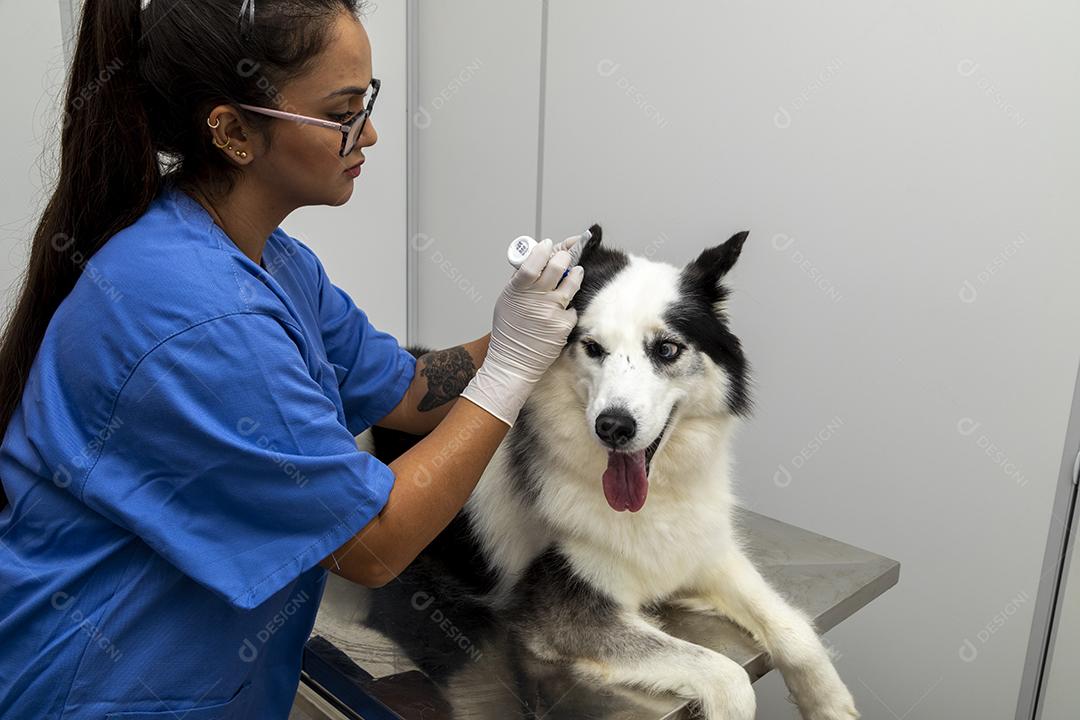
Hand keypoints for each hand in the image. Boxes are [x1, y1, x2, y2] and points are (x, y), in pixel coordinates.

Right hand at [460, 238, 584, 426]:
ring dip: (575, 274)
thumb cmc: (510, 330)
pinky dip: (568, 306)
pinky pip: (572, 306)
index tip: (549, 244)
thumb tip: (539, 258)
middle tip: (566, 256)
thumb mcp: (507, 300)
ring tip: (575, 273)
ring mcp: (551, 311)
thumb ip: (521, 280)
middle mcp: (535, 298)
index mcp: (517, 289)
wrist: (513, 362)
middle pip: (558, 266)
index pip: (534, 261)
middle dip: (565, 256)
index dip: (544, 249)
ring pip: (572, 282)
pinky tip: (561, 311)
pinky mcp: (563, 324)